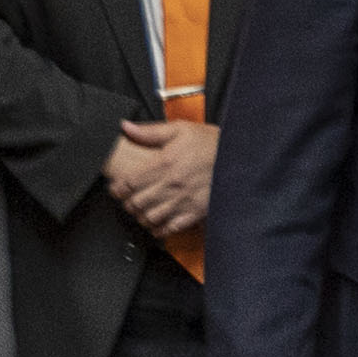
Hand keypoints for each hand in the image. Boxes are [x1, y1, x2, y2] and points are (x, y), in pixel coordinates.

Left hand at [101, 119, 217, 240]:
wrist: (240, 157)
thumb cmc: (212, 143)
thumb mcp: (181, 129)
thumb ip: (150, 131)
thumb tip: (125, 127)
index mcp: (164, 163)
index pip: (128, 183)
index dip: (116, 188)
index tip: (116, 188)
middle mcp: (172, 184)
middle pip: (136, 203)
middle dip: (127, 203)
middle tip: (128, 199)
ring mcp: (184, 200)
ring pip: (150, 217)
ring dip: (141, 216)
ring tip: (142, 210)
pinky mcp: (196, 212)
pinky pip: (171, 227)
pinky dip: (160, 229)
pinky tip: (157, 223)